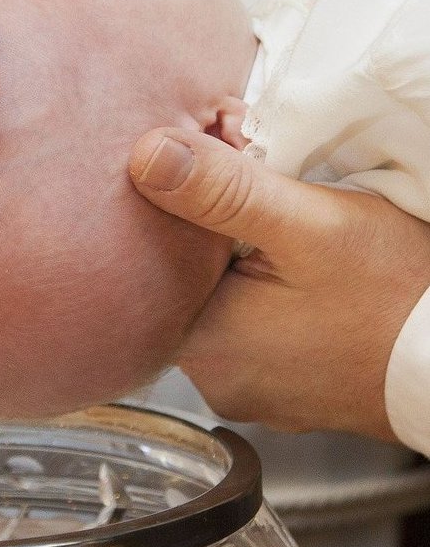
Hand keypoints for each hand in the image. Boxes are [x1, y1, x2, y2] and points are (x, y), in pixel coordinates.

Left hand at [129, 129, 429, 439]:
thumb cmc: (398, 299)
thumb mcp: (308, 226)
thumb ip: (223, 192)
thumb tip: (147, 157)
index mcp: (201, 344)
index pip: (151, 261)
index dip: (180, 208)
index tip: (221, 173)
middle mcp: (214, 379)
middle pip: (187, 282)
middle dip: (216, 234)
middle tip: (265, 195)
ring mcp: (252, 390)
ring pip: (223, 303)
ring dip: (245, 265)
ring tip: (289, 236)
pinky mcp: (285, 389)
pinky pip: (257, 328)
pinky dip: (270, 296)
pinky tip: (303, 275)